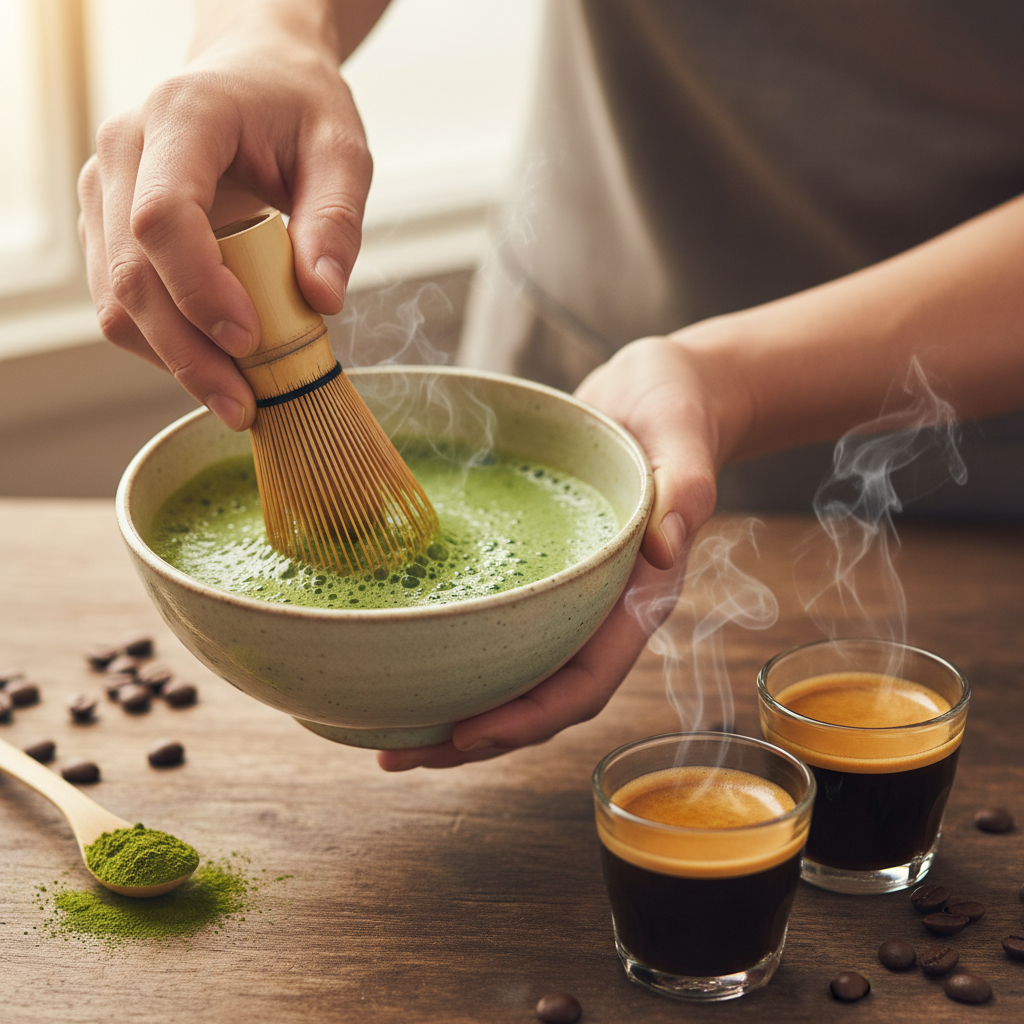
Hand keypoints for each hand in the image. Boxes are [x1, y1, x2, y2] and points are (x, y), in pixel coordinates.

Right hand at [77, 23, 371, 430]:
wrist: (253, 78)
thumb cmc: (297, 108)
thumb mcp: (341, 150)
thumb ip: (335, 220)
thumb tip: (324, 299)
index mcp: (182, 119)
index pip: (163, 216)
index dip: (200, 289)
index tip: (252, 339)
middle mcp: (125, 154)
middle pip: (131, 274)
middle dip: (187, 353)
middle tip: (246, 406)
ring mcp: (107, 195)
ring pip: (116, 300)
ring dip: (174, 361)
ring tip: (238, 399)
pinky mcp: (110, 231)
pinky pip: (123, 304)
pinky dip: (167, 347)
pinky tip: (217, 367)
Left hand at [377, 335, 725, 769]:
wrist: (656, 397)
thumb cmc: (674, 413)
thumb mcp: (684, 440)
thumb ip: (686, 490)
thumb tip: (664, 547)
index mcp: (639, 599)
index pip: (587, 681)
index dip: (530, 717)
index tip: (467, 733)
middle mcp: (603, 613)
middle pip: (542, 701)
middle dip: (476, 737)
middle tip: (399, 753)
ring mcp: (572, 601)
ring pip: (516, 678)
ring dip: (458, 713)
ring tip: (389, 734)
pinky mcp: (543, 578)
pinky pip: (500, 634)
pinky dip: (458, 660)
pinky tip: (409, 662)